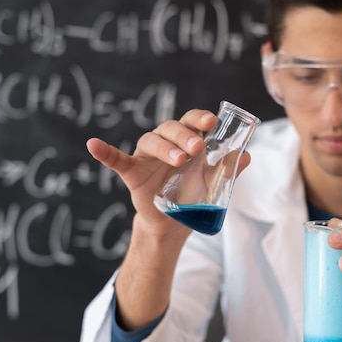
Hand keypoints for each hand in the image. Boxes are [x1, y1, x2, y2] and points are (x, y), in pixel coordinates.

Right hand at [86, 109, 250, 234]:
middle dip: (185, 135)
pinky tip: (93, 145)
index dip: (200, 118)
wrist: (174, 223)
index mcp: (185, 140)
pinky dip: (104, 152)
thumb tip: (248, 155)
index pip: (191, 121)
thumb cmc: (192, 195)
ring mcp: (146, 156)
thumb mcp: (212, 181)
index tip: (211, 122)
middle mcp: (165, 142)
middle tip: (197, 149)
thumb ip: (227, 167)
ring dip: (165, 147)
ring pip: (152, 140)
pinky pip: (116, 159)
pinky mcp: (132, 172)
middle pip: (172, 128)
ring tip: (180, 160)